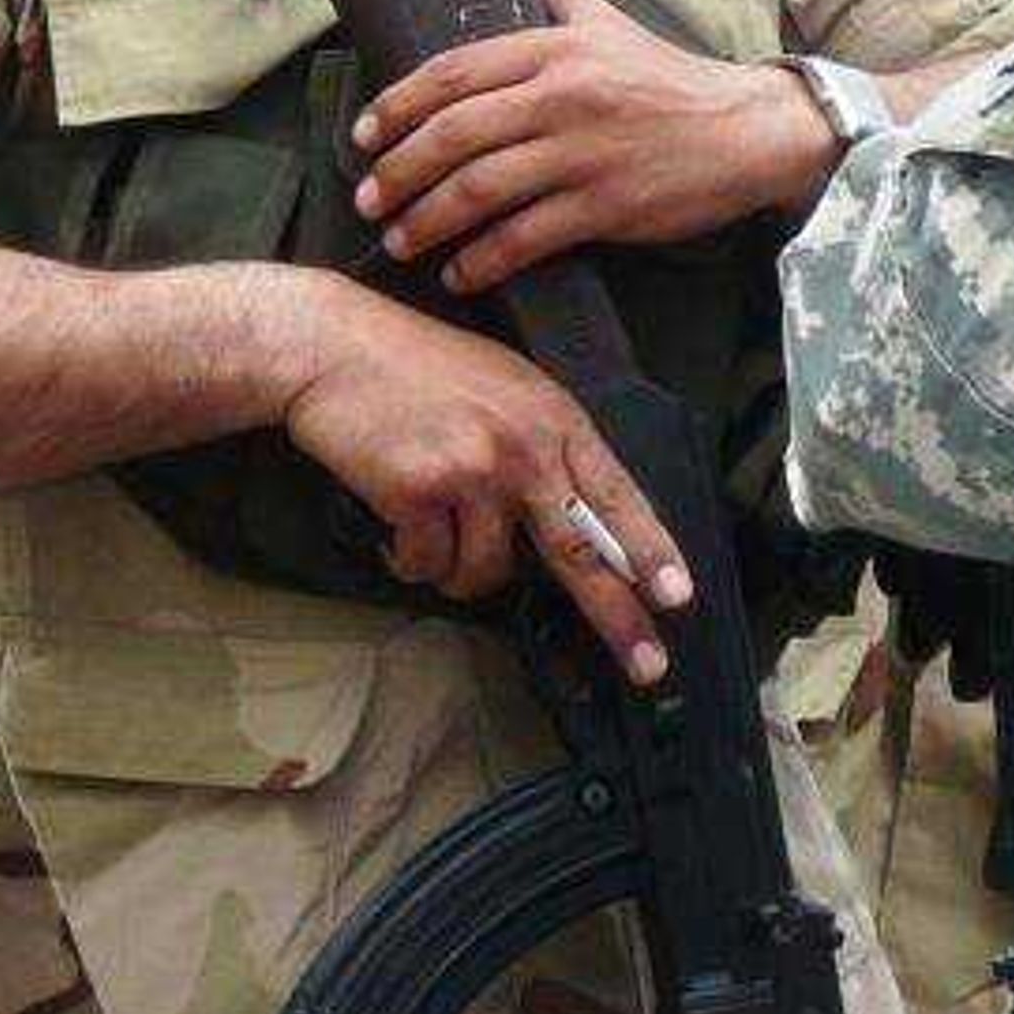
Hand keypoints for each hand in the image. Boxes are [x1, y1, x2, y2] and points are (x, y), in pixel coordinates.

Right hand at [277, 275, 693, 681]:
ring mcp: (473, 472)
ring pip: (486, 572)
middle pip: (580, 552)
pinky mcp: (420, 494)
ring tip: (431, 523)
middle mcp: (522, 448)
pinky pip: (428, 567)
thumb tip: (572, 517)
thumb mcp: (505, 386)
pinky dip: (411, 558)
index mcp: (552, 417)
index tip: (678, 598)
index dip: (650, 551)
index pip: (617, 495)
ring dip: (457, 568)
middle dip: (617, 617)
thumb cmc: (415, 367)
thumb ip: (544, 445)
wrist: (334, 347)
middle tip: (648, 667)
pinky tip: (397, 520)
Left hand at [349, 0, 840, 290]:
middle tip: (368, 196)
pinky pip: (527, 238)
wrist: (746, 131)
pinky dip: (484, 260)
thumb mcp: (607, 17)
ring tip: (399, 239)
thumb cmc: (667, 78)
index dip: (398, 103)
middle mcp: (563, 96)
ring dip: (428, 220)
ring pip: (481, 189)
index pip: (455, 71)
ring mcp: (584, 153)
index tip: (363, 133)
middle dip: (400, 169)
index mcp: (555, 49)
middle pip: (455, 134)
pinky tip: (460, 274)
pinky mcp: (607, 205)